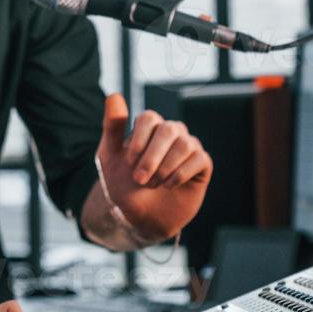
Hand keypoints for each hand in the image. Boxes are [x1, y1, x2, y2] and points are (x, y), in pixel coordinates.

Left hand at [96, 92, 212, 240]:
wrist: (141, 216)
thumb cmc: (124, 184)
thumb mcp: (110, 157)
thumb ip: (112, 127)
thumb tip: (115, 95)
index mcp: (149, 127)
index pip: (149, 118)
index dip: (139, 140)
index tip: (129, 163)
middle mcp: (171, 132)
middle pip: (168, 129)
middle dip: (152, 158)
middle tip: (140, 180)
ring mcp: (189, 146)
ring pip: (185, 144)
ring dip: (165, 168)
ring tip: (154, 184)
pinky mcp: (202, 163)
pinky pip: (199, 159)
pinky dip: (180, 174)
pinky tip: (169, 186)